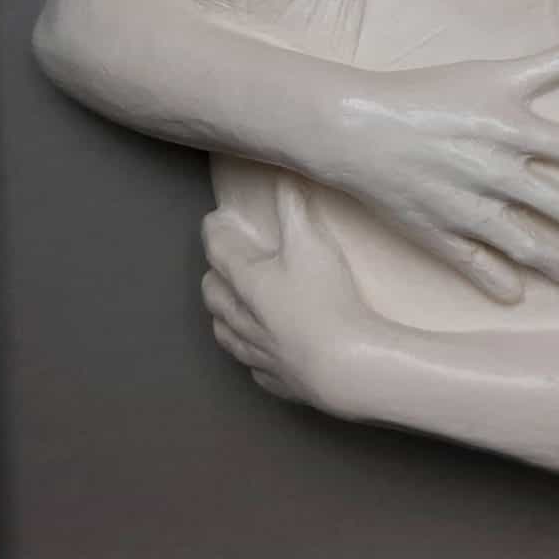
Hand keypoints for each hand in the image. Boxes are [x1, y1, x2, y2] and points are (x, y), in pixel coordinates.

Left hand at [201, 176, 367, 411]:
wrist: (345, 364)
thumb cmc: (326, 297)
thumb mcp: (312, 242)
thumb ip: (294, 208)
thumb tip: (281, 177)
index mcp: (248, 282)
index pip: (219, 252)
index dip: (215, 232)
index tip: (215, 221)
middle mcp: (244, 319)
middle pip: (214, 296)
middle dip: (213, 277)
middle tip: (219, 266)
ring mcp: (258, 353)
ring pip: (226, 334)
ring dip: (222, 319)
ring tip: (226, 311)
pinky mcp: (277, 381)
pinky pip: (254, 368)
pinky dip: (253, 356)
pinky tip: (261, 355)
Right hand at [321, 30, 558, 303]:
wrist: (360, 126)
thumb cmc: (428, 94)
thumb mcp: (492, 72)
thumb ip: (550, 62)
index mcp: (513, 132)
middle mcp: (498, 175)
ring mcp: (469, 209)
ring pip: (523, 243)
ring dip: (555, 262)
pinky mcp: (439, 233)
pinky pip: (473, 263)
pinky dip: (494, 281)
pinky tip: (515, 296)